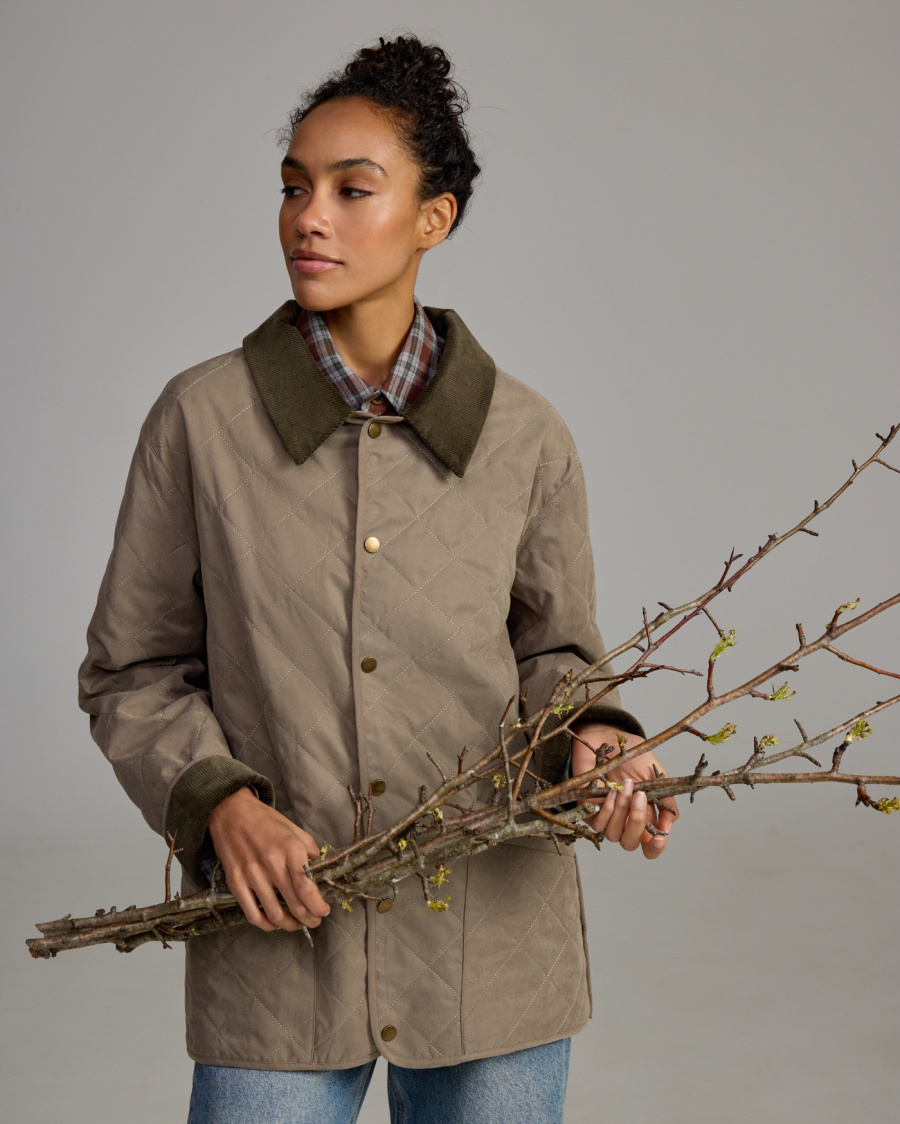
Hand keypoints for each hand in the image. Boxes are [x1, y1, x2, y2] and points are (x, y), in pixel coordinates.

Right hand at [207, 787, 330, 931]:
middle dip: (309, 919)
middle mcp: (271, 862)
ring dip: (290, 925)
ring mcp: (251, 874)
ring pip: (275, 914)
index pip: (307, 887)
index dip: (318, 905)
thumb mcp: (294, 830)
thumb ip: (311, 851)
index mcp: (290, 848)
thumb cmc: (266, 821)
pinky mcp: (235, 882)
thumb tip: (322, 873)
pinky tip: (274, 923)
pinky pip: (252, 914)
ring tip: (297, 924)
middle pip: (294, 904)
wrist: (231, 811)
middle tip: (315, 921)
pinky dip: (266, 925)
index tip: (324, 910)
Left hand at [570, 723, 677, 858]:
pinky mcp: (588, 809)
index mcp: (644, 816)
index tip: (659, 839)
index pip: (649, 846)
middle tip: (640, 797)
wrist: (608, 737)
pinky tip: (611, 791)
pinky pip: (597, 822)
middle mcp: (624, 821)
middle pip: (630, 844)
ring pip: (613, 834)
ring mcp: (606, 817)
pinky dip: (607, 809)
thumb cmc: (632, 756)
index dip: (655, 849)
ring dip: (622, 811)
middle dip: (636, 824)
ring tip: (626, 786)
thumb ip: (665, 800)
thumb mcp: (655, 776)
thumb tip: (668, 827)